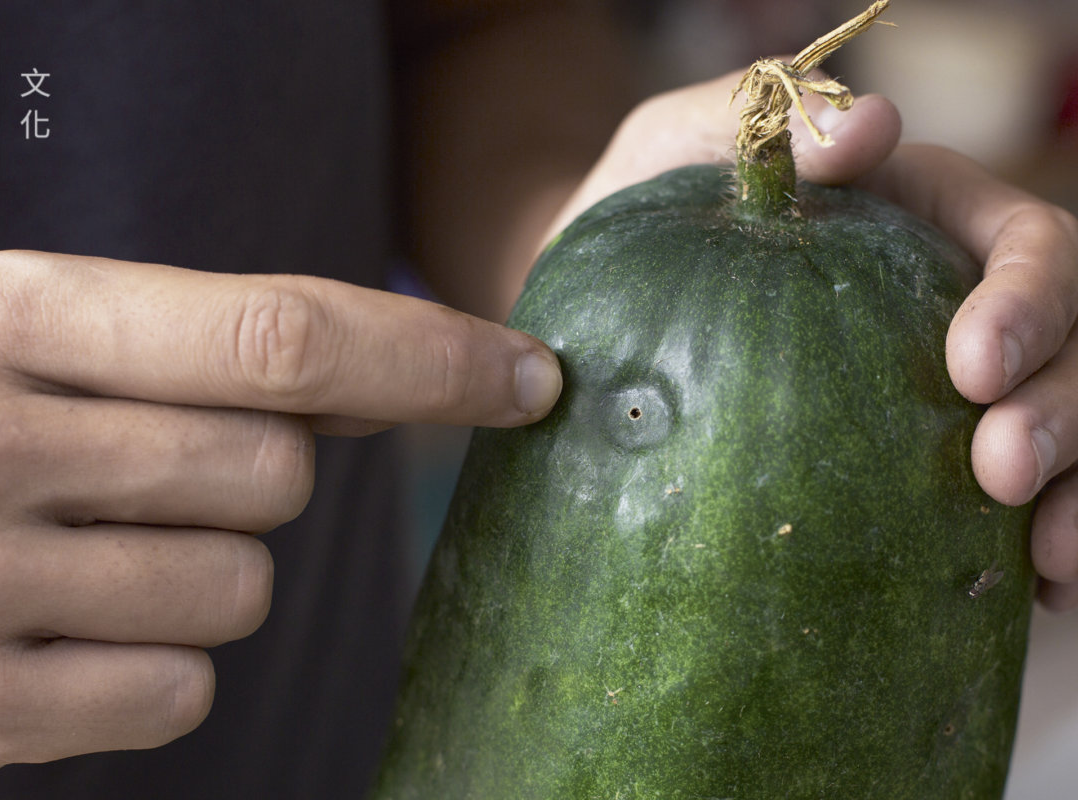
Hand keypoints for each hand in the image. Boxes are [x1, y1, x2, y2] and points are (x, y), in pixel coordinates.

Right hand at [0, 251, 561, 769]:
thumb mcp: (86, 340)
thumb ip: (248, 351)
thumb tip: (446, 371)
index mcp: (14, 313)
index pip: (280, 336)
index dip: (431, 357)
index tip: (532, 377)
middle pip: (277, 473)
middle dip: (259, 477)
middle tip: (152, 472)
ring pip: (242, 589)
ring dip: (210, 571)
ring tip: (102, 547)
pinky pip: (185, 688)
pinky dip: (163, 662)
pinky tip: (76, 625)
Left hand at [546, 69, 1077, 608]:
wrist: (590, 327)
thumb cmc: (636, 228)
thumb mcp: (670, 152)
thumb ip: (758, 118)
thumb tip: (865, 126)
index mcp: (924, 221)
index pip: (1025, 245)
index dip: (1028, 302)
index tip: (969, 369)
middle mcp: (956, 305)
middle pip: (1072, 344)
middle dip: (1064, 407)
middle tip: (1000, 472)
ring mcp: (952, 396)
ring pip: (1072, 425)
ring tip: (1047, 558)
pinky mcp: (932, 472)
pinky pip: (1026, 510)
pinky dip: (1045, 549)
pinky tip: (1037, 594)